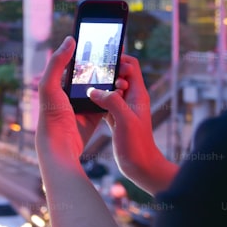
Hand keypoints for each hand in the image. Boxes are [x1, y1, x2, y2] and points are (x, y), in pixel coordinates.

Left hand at [36, 36, 120, 164]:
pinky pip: (106, 102)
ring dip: (111, 80)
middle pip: (90, 73)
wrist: (61, 145)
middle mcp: (70, 92)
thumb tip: (70, 39)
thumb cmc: (51, 114)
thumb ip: (58, 62)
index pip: (74, 62)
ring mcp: (83, 104)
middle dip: (103, 65)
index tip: (102, 41)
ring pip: (100, 87)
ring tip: (123, 70)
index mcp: (59, 82)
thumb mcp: (50, 85)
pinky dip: (114, 96)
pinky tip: (123, 88)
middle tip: (118, 55)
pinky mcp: (93, 115)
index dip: (87, 51)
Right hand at [88, 54, 176, 194]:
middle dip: (105, 72)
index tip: (103, 61)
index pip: (131, 65)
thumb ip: (111, 101)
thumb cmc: (137, 145)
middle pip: (119, 75)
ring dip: (100, 86)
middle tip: (90, 73)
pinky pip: (105, 102)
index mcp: (138, 94)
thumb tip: (93, 90)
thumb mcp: (125, 120)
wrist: (141, 167)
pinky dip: (97, 100)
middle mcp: (132, 98)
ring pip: (111, 89)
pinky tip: (86, 102)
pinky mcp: (116, 118)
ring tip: (85, 85)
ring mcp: (124, 108)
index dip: (118, 59)